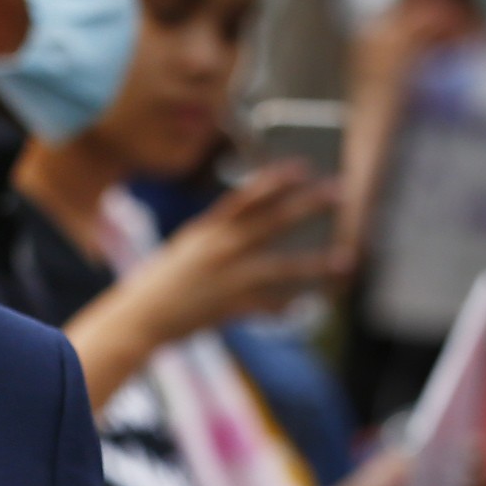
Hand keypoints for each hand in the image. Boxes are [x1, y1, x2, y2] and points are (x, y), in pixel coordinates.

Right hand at [67, 165, 344, 407]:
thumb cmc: (165, 281)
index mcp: (207, 231)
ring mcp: (226, 279)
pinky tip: (310, 304)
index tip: (302, 167)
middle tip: (340, 192)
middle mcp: (219, 250)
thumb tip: (255, 220)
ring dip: (316, 264)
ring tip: (346, 260)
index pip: (245, 198)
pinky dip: (290, 305)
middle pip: (272, 222)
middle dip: (308, 205)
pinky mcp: (230, 307)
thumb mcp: (188, 247)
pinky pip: (270, 305)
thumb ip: (220, 233)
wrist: (140, 319)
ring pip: (280, 267)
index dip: (274, 180)